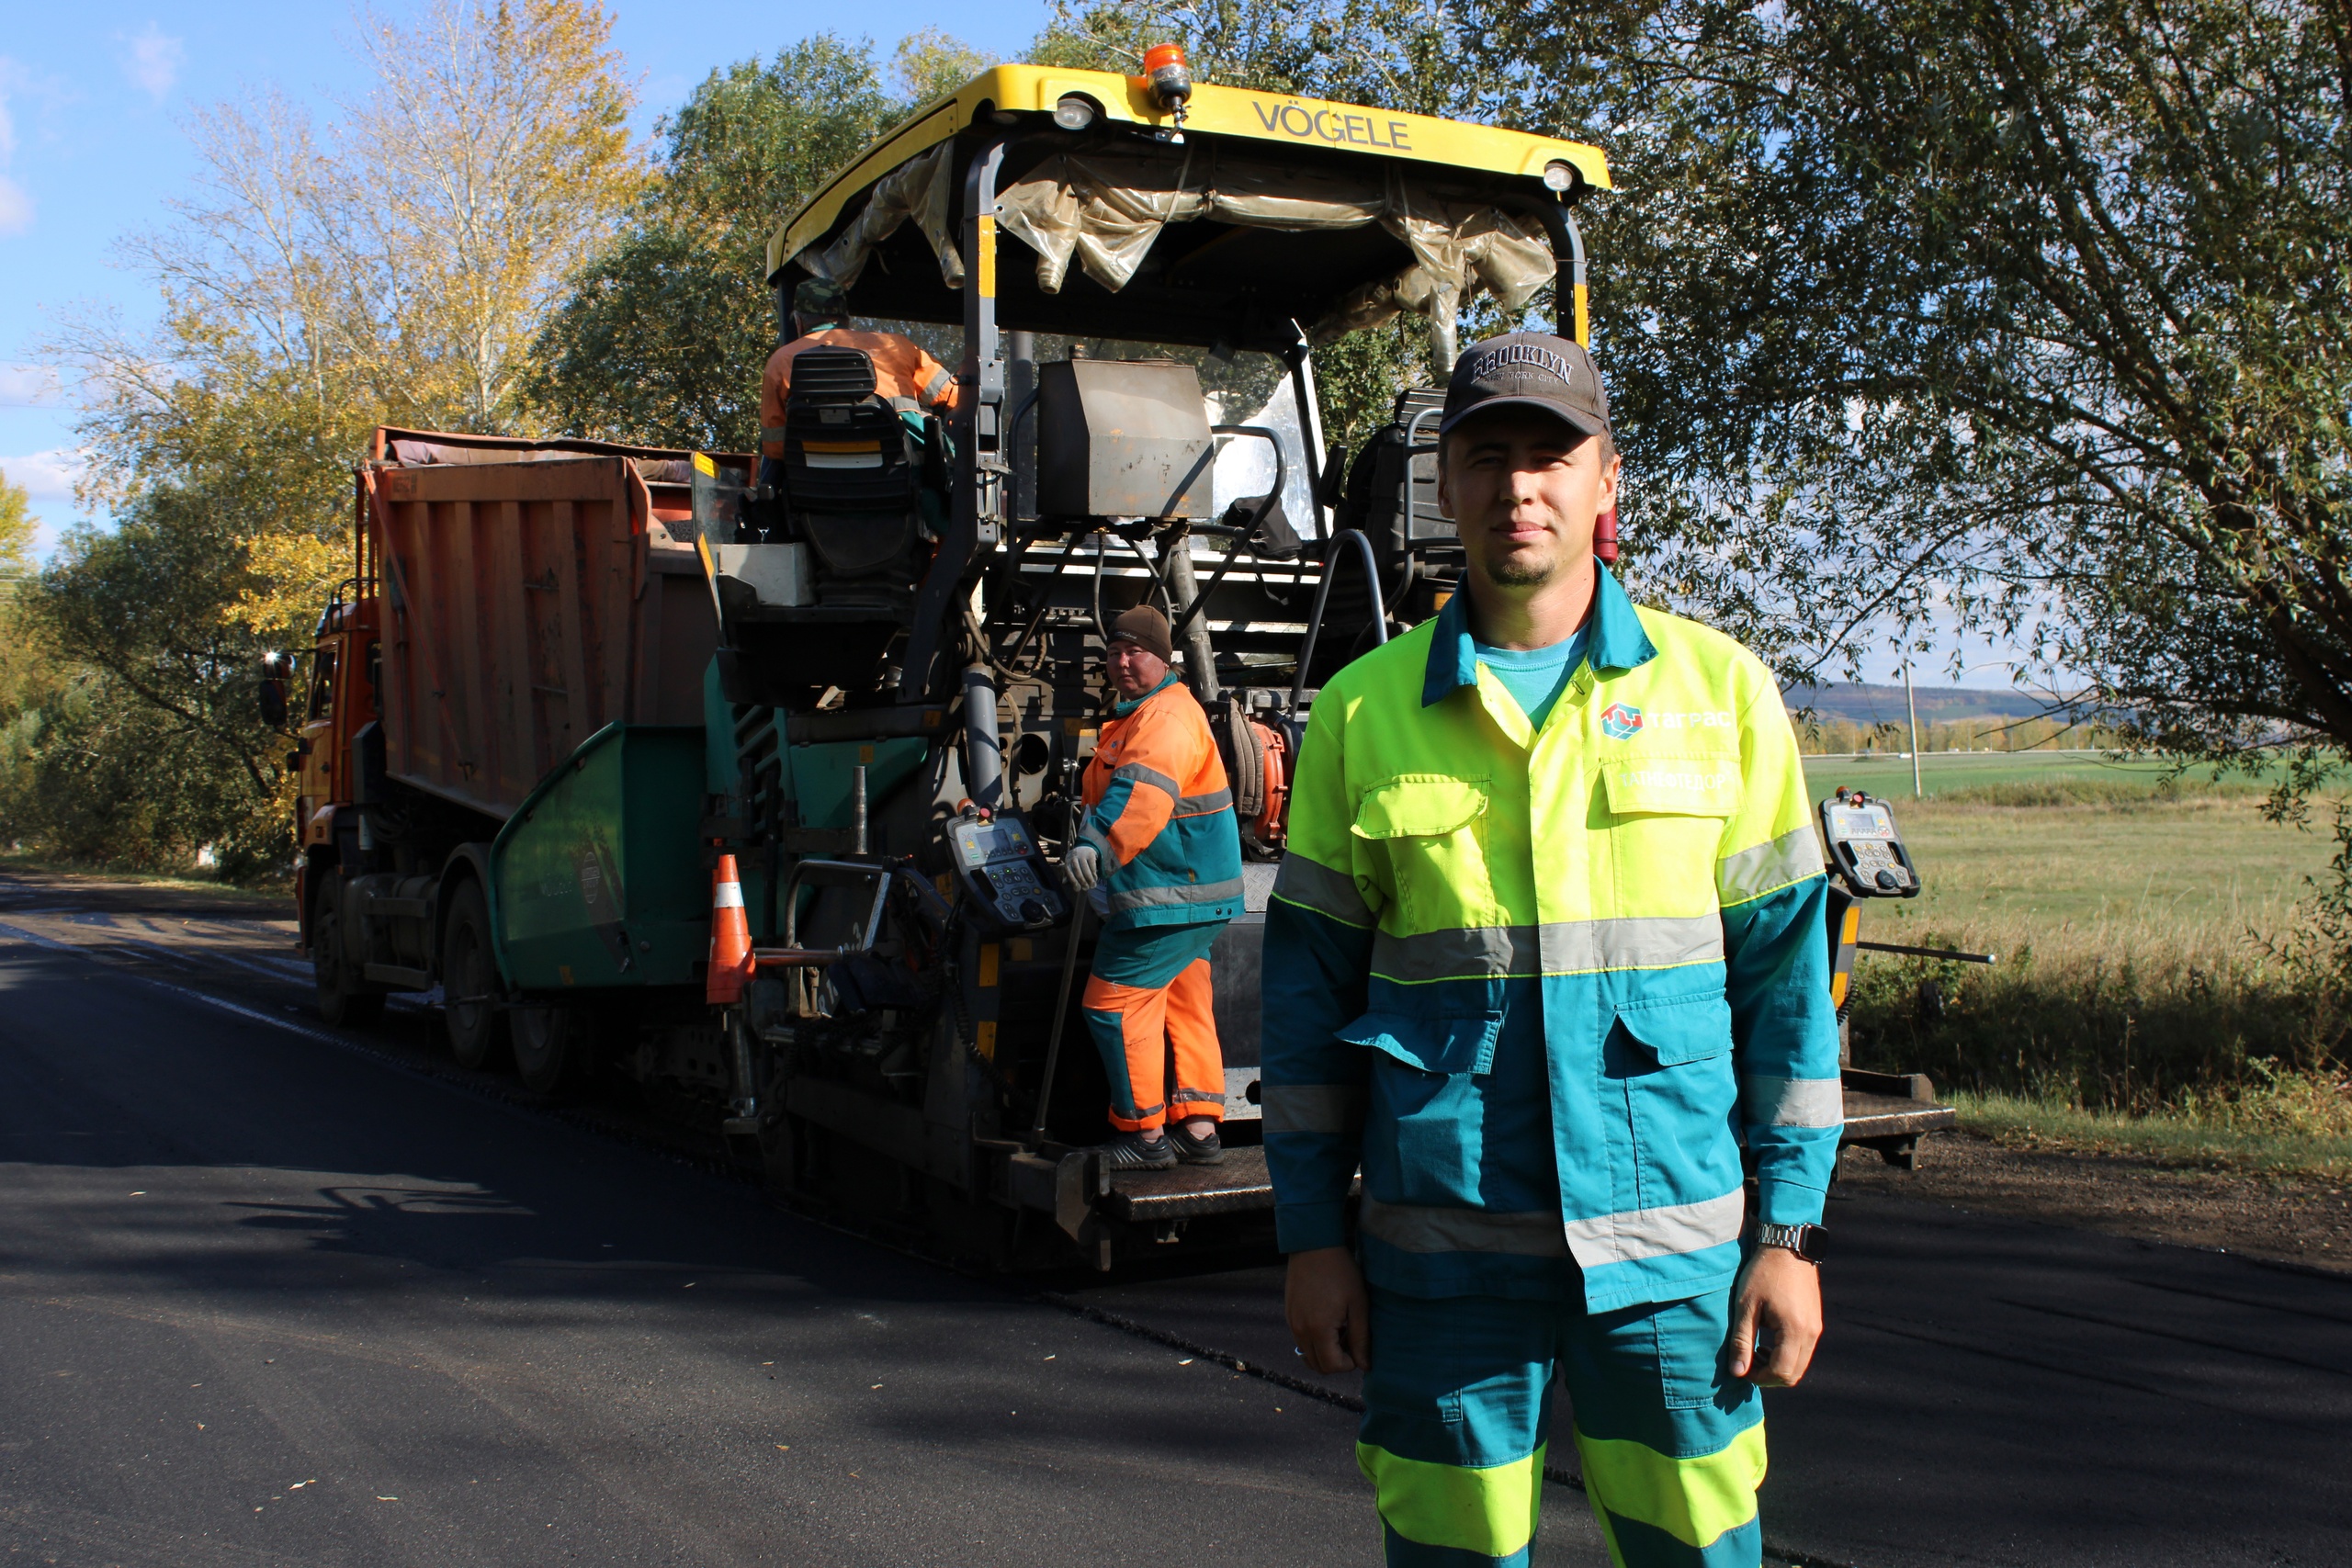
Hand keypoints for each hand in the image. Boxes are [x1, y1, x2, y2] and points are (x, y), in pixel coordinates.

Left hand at [1063, 843, 1100, 892]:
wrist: (1084, 848)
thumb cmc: (1076, 860)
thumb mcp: (1070, 865)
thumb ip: (1068, 874)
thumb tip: (1064, 882)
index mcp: (1068, 861)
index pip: (1069, 872)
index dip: (1073, 881)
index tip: (1078, 889)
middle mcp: (1074, 857)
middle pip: (1077, 871)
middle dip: (1082, 881)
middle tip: (1086, 888)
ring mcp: (1082, 855)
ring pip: (1085, 869)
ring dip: (1089, 879)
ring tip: (1093, 885)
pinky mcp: (1090, 854)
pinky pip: (1092, 865)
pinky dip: (1094, 873)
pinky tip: (1095, 878)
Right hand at [1285, 1247, 1370, 1374]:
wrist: (1313, 1245)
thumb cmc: (1341, 1272)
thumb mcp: (1358, 1304)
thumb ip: (1361, 1338)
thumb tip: (1364, 1366)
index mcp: (1319, 1329)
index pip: (1332, 1366)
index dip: (1349, 1363)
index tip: (1358, 1346)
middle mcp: (1300, 1330)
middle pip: (1317, 1366)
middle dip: (1336, 1361)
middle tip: (1350, 1339)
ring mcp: (1292, 1323)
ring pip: (1307, 1355)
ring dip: (1325, 1351)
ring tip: (1340, 1329)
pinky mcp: (1289, 1315)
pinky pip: (1301, 1340)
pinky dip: (1315, 1340)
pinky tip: (1328, 1320)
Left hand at [1728, 1244, 1822, 1386]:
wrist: (1787, 1246)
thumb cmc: (1762, 1273)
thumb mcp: (1746, 1306)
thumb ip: (1742, 1341)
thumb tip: (1737, 1372)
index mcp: (1795, 1330)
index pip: (1781, 1372)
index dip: (1759, 1378)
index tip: (1741, 1368)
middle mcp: (1811, 1333)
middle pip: (1793, 1374)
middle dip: (1769, 1376)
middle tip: (1747, 1363)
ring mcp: (1816, 1328)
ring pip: (1800, 1364)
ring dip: (1778, 1366)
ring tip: (1755, 1351)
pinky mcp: (1815, 1322)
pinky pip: (1804, 1351)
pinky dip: (1787, 1355)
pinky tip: (1768, 1342)